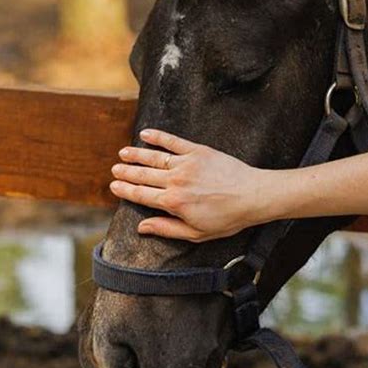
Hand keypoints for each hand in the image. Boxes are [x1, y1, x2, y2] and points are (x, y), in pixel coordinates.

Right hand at [110, 129, 264, 241]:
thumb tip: (142, 228)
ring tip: (123, 153)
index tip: (114, 186)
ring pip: (154, 158)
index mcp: (173, 202)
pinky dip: (158, 137)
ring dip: (136, 155)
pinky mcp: (198, 151)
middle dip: (126, 172)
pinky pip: (173, 141)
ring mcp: (186, 163)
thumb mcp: (196, 233)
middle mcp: (175, 181)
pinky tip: (145, 134)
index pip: (141, 195)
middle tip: (115, 169)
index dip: (125, 190)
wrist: (253, 195)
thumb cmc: (227, 218)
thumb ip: (167, 229)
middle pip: (143, 175)